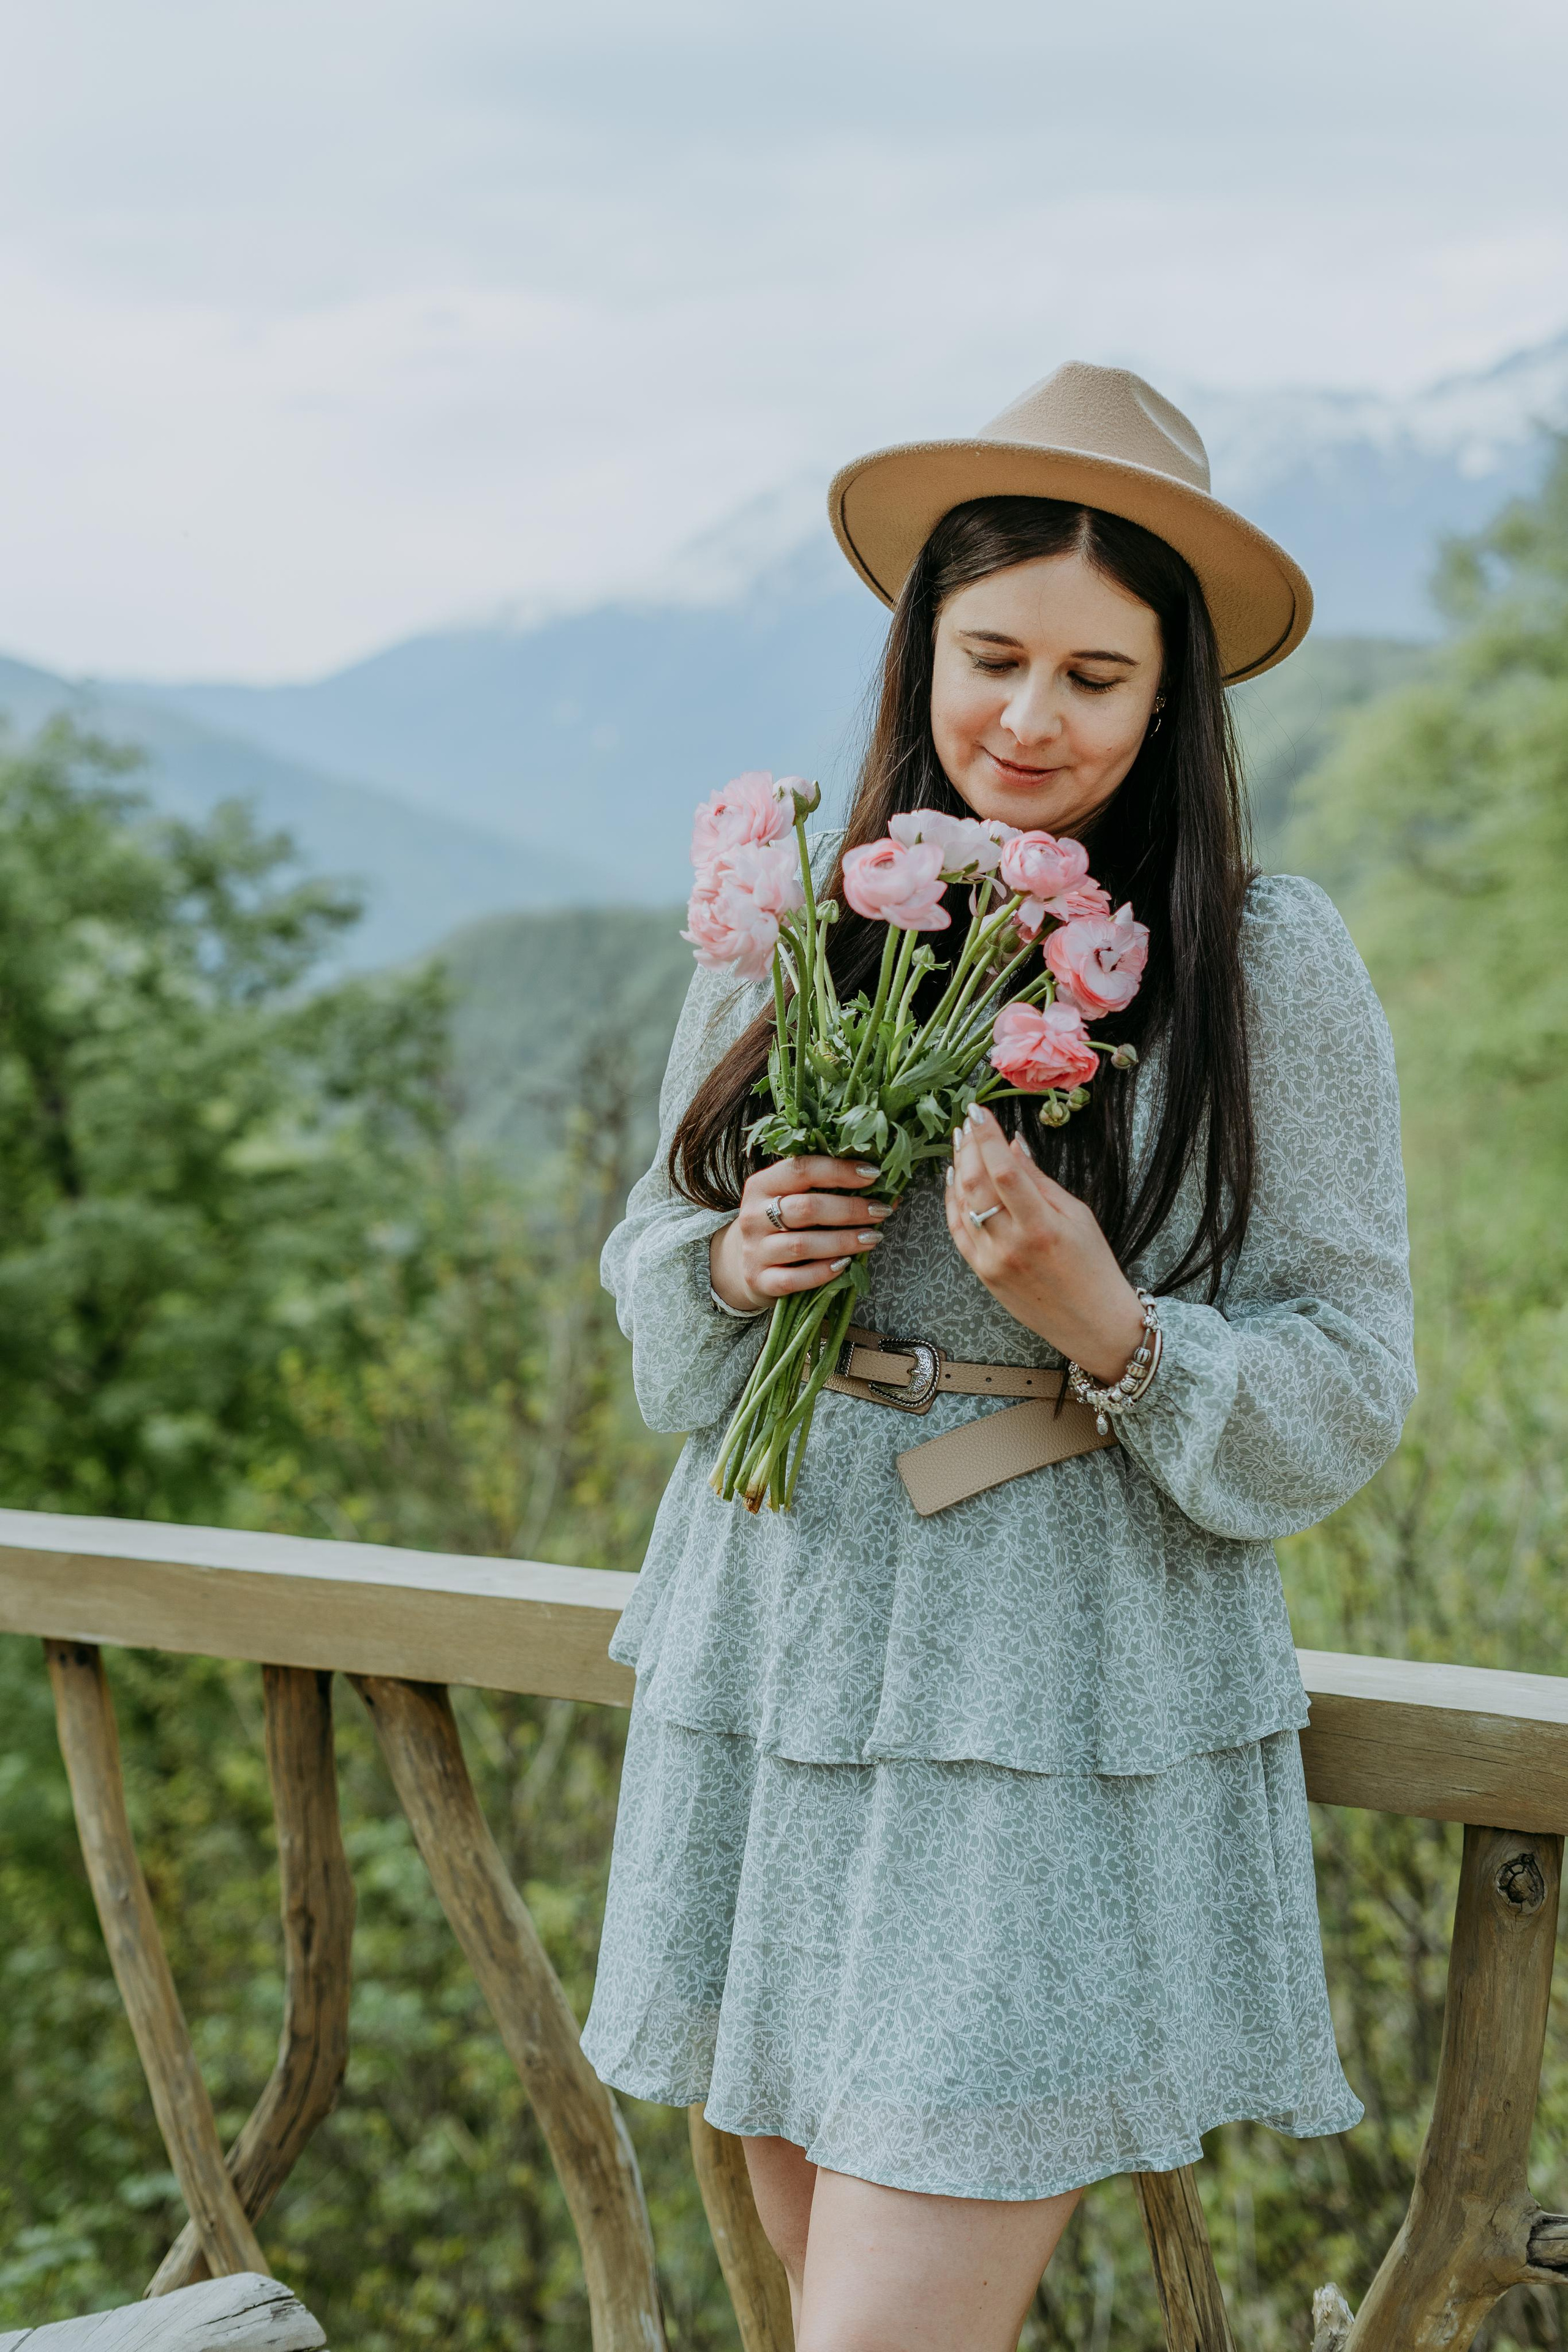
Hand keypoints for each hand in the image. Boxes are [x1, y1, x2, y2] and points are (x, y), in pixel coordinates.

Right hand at [710, 1156, 892, 1312]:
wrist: (744, 1261)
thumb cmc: (781, 1223)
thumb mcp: (792, 1197)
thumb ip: (828, 1189)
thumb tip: (885, 1188)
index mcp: (762, 1184)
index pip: (802, 1169)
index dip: (840, 1170)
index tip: (873, 1174)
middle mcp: (753, 1215)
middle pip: (806, 1208)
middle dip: (851, 1209)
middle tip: (881, 1211)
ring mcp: (755, 1250)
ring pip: (803, 1245)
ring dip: (844, 1241)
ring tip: (873, 1238)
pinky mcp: (760, 1280)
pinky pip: (795, 1279)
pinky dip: (823, 1272)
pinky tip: (845, 1264)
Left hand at [945, 1105, 1145, 1380]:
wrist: (1093, 1324)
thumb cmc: (1094, 1267)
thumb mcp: (1078, 1216)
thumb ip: (1040, 1180)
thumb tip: (1012, 1144)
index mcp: (1042, 1226)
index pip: (1005, 1170)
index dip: (987, 1136)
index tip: (980, 1110)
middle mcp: (1011, 1244)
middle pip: (976, 1183)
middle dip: (969, 1146)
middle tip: (969, 1121)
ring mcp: (991, 1261)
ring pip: (961, 1204)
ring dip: (957, 1168)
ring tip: (960, 1141)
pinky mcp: (981, 1274)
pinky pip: (957, 1230)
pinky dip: (951, 1200)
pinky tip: (953, 1177)